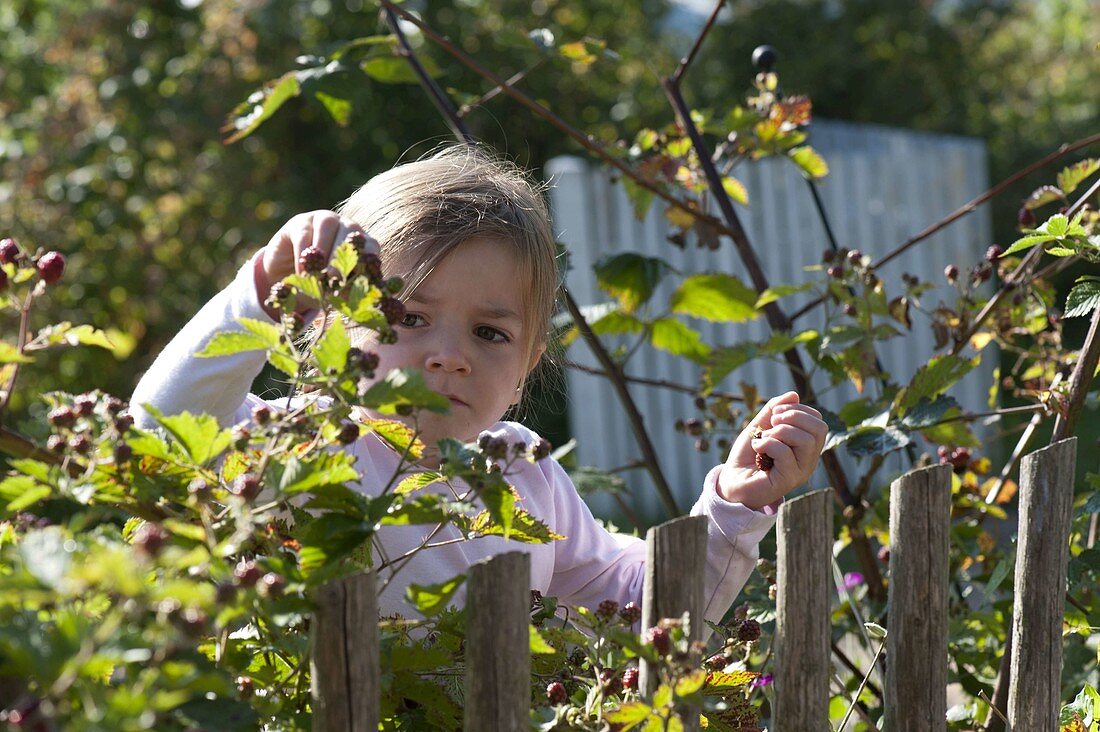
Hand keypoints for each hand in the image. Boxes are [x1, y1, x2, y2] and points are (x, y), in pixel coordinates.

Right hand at [255, 210, 376, 314]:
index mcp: (360, 244)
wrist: (286, 279)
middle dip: (345, 255)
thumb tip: (362, 302)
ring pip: (328, 225)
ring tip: (319, 274)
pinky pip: (304, 233)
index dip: (368, 261)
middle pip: (351, 230)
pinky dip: (304, 253)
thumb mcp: (335, 292)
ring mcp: (321, 220)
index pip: (370, 246)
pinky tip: (301, 272)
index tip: (363, 279)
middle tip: (336, 278)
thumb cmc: (318, 287)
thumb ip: (349, 292)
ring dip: (324, 249)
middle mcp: (344, 227)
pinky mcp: (298, 223)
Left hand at [717, 391, 827, 509]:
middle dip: (793, 416)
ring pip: (806, 440)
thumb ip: (775, 409)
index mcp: (807, 446)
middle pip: (819, 428)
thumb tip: (794, 394)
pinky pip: (785, 452)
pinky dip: (767, 443)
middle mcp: (809, 459)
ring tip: (763, 436)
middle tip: (771, 422)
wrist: (732, 479)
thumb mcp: (761, 425)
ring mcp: (801, 471)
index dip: (798, 410)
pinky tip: (757, 447)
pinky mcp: (788, 480)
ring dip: (780, 431)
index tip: (774, 414)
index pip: (818, 421)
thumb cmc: (748, 454)